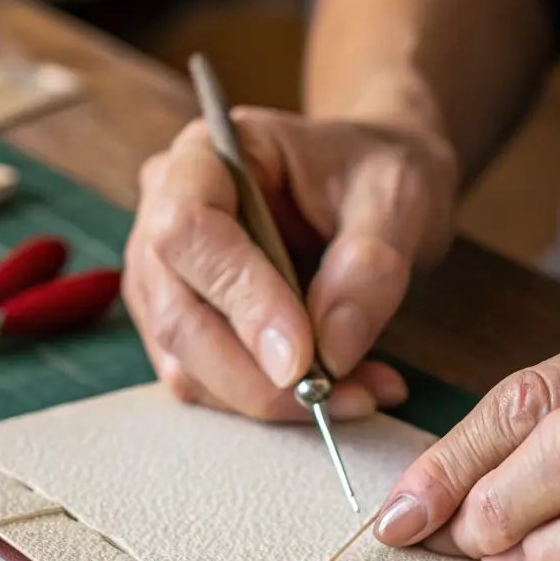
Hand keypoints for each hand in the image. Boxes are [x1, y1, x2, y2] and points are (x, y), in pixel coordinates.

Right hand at [122, 107, 456, 420]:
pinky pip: (208, 386)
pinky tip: (337, 392)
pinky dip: (271, 404)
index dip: (241, 302)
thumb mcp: (397, 197)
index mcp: (204, 156)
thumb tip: (332, 351)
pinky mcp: (183, 329)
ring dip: (270, 400)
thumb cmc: (376, 173)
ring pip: (186, 366)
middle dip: (257, 377)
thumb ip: (370, 264)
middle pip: (177, 315)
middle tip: (342, 397)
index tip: (303, 360)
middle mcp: (161, 215)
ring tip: (359, 393)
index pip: (190, 232)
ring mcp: (163, 279)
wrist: (369, 186)